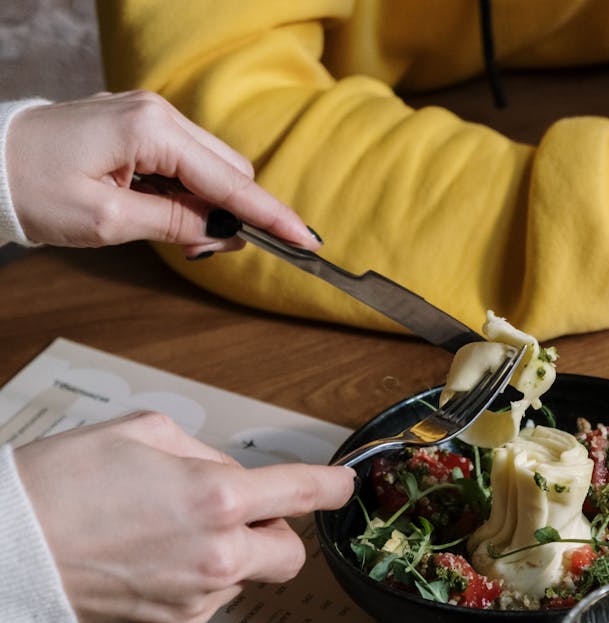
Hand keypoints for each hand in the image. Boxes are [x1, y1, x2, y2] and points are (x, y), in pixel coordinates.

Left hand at [6, 90, 319, 255]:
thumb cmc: (34, 188)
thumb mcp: (109, 221)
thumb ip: (176, 225)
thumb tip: (225, 234)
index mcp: (151, 130)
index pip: (229, 180)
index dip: (269, 215)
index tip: (304, 239)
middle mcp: (156, 114)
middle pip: (228, 167)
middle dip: (236, 212)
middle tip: (217, 252)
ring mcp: (146, 118)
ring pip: (209, 165)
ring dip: (210, 205)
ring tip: (184, 237)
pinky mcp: (136, 129)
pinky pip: (183, 162)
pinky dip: (189, 194)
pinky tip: (169, 216)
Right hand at [14, 412, 354, 622]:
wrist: (4, 552)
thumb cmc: (59, 486)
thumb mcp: (140, 434)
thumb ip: (203, 454)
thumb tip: (229, 475)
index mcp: (216, 500)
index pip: (301, 493)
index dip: (331, 488)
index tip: (343, 487)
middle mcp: (216, 561)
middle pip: (288, 557)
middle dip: (272, 534)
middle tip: (232, 514)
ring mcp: (194, 606)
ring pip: (236, 579)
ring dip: (218, 558)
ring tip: (153, 537)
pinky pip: (199, 607)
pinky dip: (184, 586)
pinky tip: (139, 567)